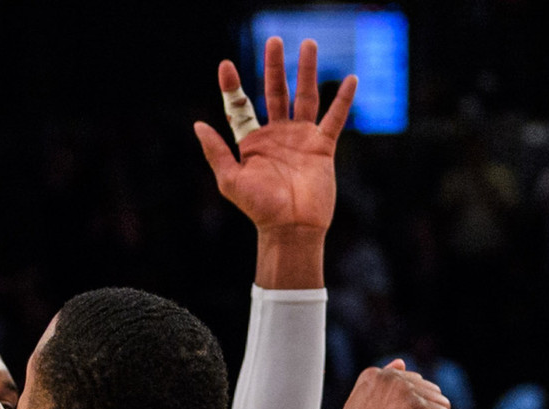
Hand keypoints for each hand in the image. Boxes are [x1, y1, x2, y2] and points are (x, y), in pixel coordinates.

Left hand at [193, 37, 357, 236]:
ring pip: (305, 96)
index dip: (232, 86)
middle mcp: (276, 134)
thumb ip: (216, 151)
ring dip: (307, 71)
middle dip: (274, 67)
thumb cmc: (258, 208)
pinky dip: (343, 100)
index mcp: (251, 141)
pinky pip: (335, 118)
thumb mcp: (229, 179)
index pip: (241, 106)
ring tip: (309, 44)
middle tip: (275, 40)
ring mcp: (300, 137)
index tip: (225, 65)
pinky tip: (350, 79)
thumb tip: (198, 124)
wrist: (290, 227)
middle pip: (275, 92)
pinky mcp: (323, 145)